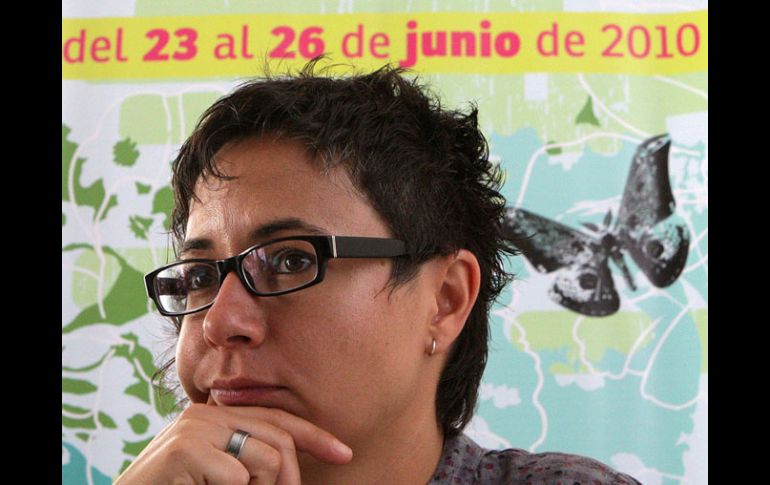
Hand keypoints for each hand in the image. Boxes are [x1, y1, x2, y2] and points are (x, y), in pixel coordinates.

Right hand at [113, 403, 352, 484]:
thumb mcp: (218, 472)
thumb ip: (246, 459)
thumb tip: (291, 469)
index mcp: (217, 417)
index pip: (277, 419)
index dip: (315, 436)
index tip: (345, 453)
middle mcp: (207, 414)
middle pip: (280, 439)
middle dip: (289, 478)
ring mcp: (196, 428)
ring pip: (265, 459)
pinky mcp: (186, 449)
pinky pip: (237, 477)